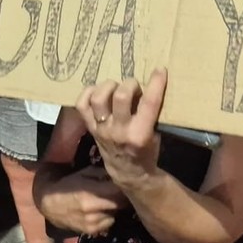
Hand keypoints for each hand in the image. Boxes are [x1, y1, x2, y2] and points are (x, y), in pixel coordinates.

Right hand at [41, 167, 129, 236]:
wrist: (49, 205)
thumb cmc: (67, 185)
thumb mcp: (84, 173)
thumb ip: (102, 174)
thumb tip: (120, 173)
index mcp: (91, 193)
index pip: (119, 191)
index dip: (125, 185)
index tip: (127, 181)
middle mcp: (93, 210)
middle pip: (121, 204)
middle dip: (122, 197)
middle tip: (121, 190)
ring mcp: (93, 223)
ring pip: (116, 214)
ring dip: (115, 207)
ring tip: (109, 200)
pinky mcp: (92, 231)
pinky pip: (109, 223)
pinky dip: (108, 216)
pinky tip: (101, 210)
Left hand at [77, 68, 166, 188]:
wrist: (128, 172)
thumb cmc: (147, 150)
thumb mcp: (157, 134)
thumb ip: (153, 113)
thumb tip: (151, 85)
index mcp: (140, 134)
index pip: (149, 103)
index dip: (156, 83)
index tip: (160, 70)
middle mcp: (119, 131)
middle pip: (120, 96)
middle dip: (130, 84)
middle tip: (134, 86)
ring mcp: (102, 129)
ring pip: (98, 98)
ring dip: (108, 86)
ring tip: (116, 87)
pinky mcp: (90, 128)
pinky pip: (82, 105)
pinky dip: (88, 93)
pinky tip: (98, 91)